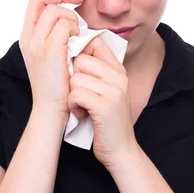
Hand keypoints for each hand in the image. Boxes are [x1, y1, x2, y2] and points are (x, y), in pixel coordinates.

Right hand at [18, 0, 83, 119]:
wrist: (51, 110)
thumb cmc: (58, 86)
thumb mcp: (54, 57)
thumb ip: (58, 37)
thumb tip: (74, 20)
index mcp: (28, 37)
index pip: (35, 1)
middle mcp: (28, 37)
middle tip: (81, 0)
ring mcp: (37, 44)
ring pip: (55, 11)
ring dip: (72, 18)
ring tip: (78, 35)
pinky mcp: (49, 51)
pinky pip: (64, 25)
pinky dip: (75, 29)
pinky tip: (79, 43)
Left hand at [67, 36, 137, 167]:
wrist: (121, 150)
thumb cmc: (107, 121)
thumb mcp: (108, 91)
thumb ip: (97, 72)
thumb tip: (74, 51)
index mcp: (119, 70)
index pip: (95, 42)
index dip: (80, 54)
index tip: (80, 73)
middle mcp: (118, 77)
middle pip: (80, 60)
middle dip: (74, 79)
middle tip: (83, 96)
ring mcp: (113, 91)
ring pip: (75, 78)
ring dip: (73, 96)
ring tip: (84, 107)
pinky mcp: (104, 105)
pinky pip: (76, 94)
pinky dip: (74, 106)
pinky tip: (83, 114)